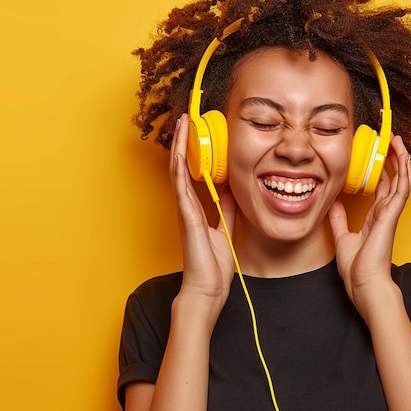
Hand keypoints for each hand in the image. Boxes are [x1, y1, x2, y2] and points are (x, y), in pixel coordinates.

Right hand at [169, 113, 237, 318]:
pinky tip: (181, 148)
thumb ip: (227, 209)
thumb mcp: (226, 229)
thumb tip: (231, 188)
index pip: (193, 174)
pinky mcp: (187, 215)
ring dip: (181, 146)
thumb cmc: (213, 266)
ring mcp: (185, 210)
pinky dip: (180, 165)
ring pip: (178, 170)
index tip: (198, 134)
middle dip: (185, 142)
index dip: (193, 153)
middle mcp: (187, 206)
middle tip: (187, 119)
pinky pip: (181, 185)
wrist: (207, 290)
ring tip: (183, 124)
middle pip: (183, 167)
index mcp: (197, 210)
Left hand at [328, 135, 410, 317]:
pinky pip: (402, 187)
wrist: (363, 284)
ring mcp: (391, 213)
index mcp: (375, 217)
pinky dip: (404, 170)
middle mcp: (385, 212)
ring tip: (397, 140)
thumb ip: (338, 218)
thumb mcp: (342, 237)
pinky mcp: (392, 215)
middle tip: (389, 139)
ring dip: (401, 158)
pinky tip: (402, 155)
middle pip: (393, 179)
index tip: (376, 153)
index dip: (381, 169)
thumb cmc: (356, 268)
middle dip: (392, 159)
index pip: (382, 187)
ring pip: (402, 179)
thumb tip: (332, 201)